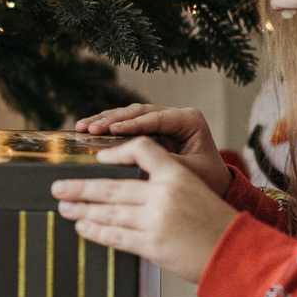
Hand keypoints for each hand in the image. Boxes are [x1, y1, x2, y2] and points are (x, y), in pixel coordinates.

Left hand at [52, 135, 241, 283]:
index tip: (99, 158)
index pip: (141, 150)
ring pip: (108, 212)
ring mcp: (155, 222)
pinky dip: (95, 231)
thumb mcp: (195, 189)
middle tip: (58, 187)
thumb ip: (163, 184)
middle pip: (111, 187)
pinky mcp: (150, 246)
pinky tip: (82, 227)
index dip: (117, 152)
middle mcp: (163, 195)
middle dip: (80, 188)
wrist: (234, 253)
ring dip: (82, 210)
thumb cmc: (216, 222)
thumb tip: (127, 187)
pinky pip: (115, 236)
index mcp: (177, 175)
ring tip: (65, 207)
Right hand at [74, 104, 234, 195]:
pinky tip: (87, 130)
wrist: (213, 183)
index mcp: (189, 120)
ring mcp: (160, 120)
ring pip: (128, 115)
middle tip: (92, 128)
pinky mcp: (149, 129)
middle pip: (138, 112)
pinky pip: (125, 125)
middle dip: (112, 120)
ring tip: (82, 127)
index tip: (112, 131)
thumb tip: (133, 162)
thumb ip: (162, 163)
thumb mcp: (187, 172)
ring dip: (104, 120)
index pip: (156, 118)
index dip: (132, 124)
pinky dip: (107, 128)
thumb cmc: (206, 179)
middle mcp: (174, 115)